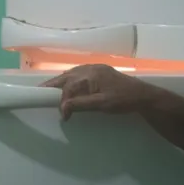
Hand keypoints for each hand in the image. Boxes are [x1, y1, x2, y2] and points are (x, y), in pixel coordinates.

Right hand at [40, 64, 155, 120]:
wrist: (143, 96)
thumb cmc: (123, 100)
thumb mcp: (101, 104)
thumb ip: (81, 104)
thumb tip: (63, 107)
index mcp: (90, 74)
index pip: (69, 87)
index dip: (62, 101)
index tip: (63, 116)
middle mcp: (91, 68)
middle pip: (67, 76)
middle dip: (54, 85)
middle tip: (40, 93)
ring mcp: (96, 69)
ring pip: (73, 74)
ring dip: (62, 83)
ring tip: (51, 91)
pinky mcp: (100, 72)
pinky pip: (80, 74)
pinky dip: (71, 81)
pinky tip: (69, 88)